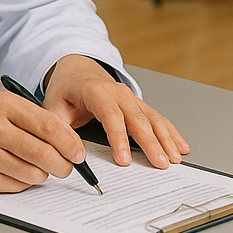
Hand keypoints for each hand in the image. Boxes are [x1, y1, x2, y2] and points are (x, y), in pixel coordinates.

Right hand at [0, 92, 89, 192]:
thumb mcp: (1, 104)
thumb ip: (31, 118)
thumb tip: (67, 141)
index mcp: (4, 105)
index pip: (49, 125)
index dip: (70, 142)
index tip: (80, 153)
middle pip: (43, 153)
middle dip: (63, 165)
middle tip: (68, 167)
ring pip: (32, 173)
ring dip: (44, 175)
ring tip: (42, 169)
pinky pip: (14, 186)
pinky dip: (24, 183)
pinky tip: (20, 173)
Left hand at [43, 54, 189, 169]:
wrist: (77, 68)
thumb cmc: (66, 88)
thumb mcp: (52, 106)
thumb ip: (58, 130)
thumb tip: (71, 155)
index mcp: (96, 92)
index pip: (111, 117)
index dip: (119, 138)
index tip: (124, 160)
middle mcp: (118, 93)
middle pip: (138, 119)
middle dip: (151, 143)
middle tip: (160, 163)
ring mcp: (131, 98)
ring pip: (152, 118)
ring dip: (165, 138)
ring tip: (175, 158)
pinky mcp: (138, 104)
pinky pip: (157, 118)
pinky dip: (170, 132)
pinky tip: (180, 145)